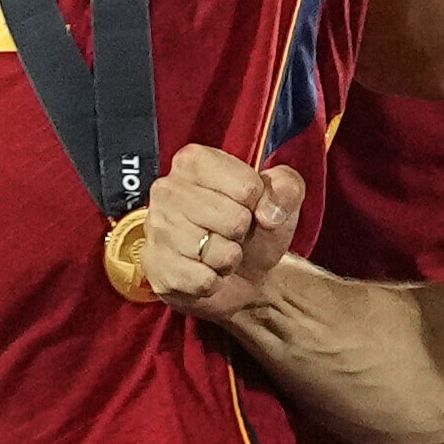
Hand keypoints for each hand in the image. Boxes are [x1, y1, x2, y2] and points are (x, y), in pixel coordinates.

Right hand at [117, 137, 302, 313]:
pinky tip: (203, 270)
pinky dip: (213, 282)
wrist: (245, 275)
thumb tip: (268, 213)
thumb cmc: (256, 229)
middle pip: (233, 219)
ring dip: (228, 259)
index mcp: (194, 161)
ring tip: (216, 251)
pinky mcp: (156, 266)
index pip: (246, 187)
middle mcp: (167, 189)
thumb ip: (287, 188)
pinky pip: (202, 279)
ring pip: (216, 251)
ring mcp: (157, 228)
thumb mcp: (282, 198)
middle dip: (241, 234)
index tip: (247, 207)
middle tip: (230, 233)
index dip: (257, 203)